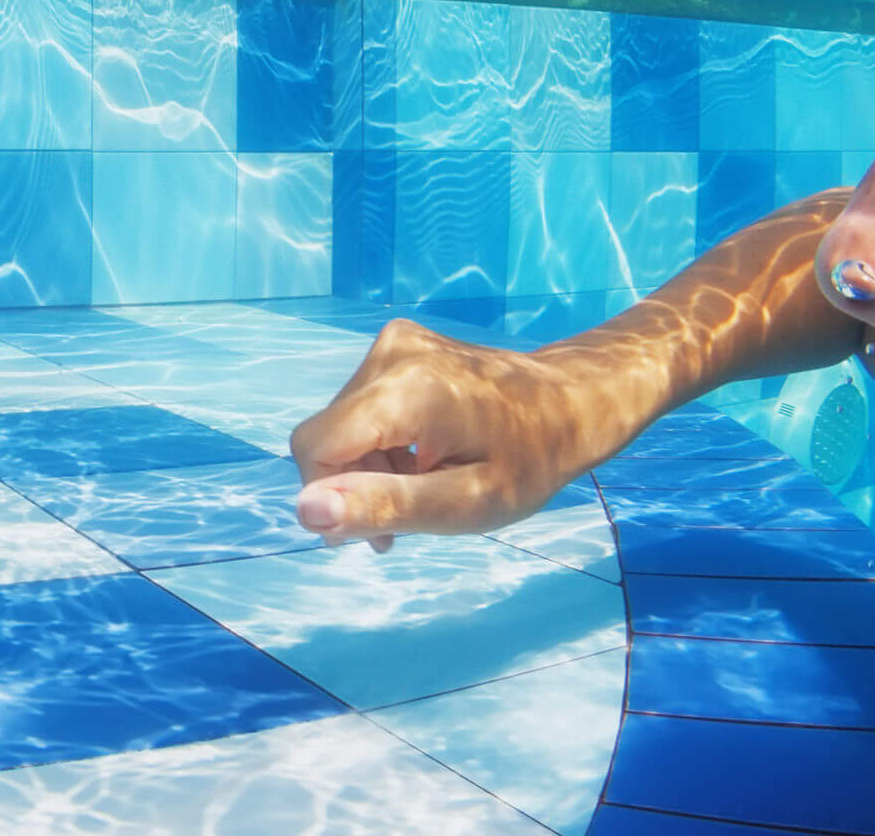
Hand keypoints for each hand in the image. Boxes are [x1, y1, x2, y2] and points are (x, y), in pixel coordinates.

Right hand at [289, 317, 599, 552]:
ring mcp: (394, 342)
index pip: (315, 447)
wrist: (569, 403)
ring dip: (367, 466)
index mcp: (406, 391)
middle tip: (405, 522)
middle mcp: (391, 353)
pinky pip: (360, 405)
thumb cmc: (527, 462)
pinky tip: (419, 460)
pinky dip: (379, 440)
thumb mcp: (465, 503)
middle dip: (354, 484)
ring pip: (341, 423)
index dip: (332, 496)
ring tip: (420, 490)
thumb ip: (384, 505)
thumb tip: (305, 513)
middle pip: (328, 435)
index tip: (377, 532)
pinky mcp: (398, 343)